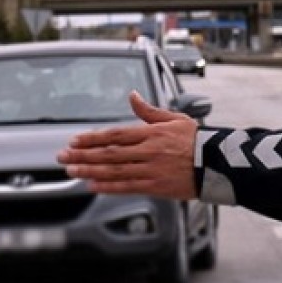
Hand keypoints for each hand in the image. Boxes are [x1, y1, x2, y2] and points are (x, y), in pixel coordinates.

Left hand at [56, 92, 197, 198]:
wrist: (219, 163)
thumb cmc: (197, 140)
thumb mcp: (175, 119)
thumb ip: (149, 111)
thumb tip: (132, 95)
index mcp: (151, 133)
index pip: (115, 134)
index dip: (92, 138)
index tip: (74, 140)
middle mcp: (148, 150)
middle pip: (109, 153)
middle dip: (82, 155)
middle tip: (62, 157)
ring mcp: (151, 169)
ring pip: (114, 170)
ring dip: (89, 170)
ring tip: (72, 171)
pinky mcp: (156, 186)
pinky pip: (127, 186)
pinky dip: (108, 186)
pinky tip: (93, 185)